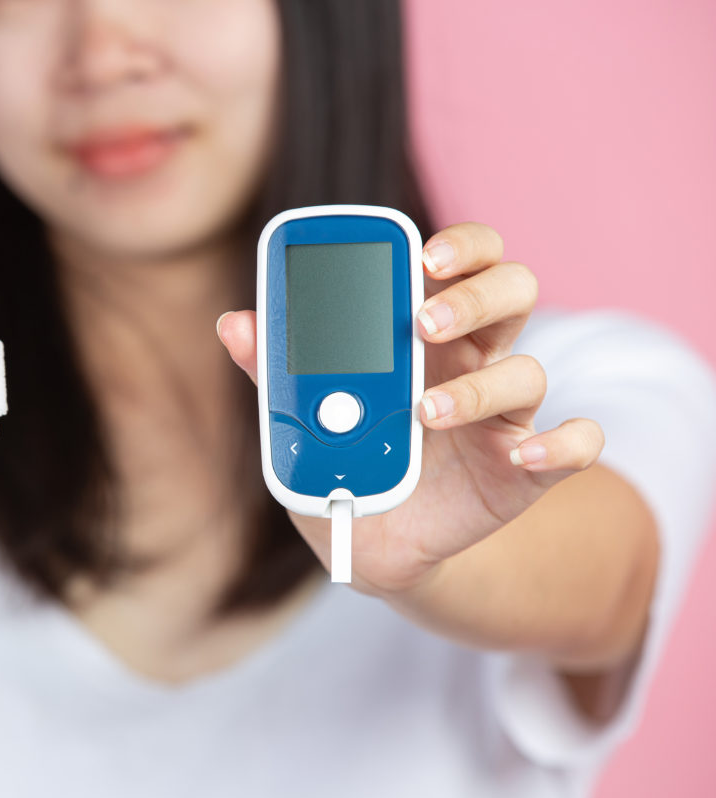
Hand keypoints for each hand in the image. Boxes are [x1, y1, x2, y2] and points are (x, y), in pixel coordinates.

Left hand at [218, 222, 604, 595]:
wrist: (365, 540)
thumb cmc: (342, 458)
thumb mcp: (304, 416)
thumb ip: (277, 370)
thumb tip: (234, 324)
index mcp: (424, 332)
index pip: (463, 261)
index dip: (459, 245)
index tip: (425, 253)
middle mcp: (473, 360)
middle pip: (511, 293)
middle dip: (475, 296)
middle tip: (424, 321)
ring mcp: (504, 414)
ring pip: (529, 370)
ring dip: (480, 388)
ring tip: (424, 411)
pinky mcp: (524, 468)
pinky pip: (574, 446)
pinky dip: (562, 445)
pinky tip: (523, 453)